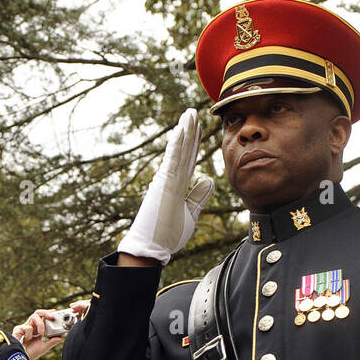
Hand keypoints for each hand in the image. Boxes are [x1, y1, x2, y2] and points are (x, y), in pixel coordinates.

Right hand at [11, 301, 89, 359]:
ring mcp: (24, 327)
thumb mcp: (44, 347)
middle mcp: (30, 326)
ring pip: (34, 316)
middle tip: (53, 316)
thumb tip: (63, 338)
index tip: (56, 312)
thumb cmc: (30, 353)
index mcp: (36, 329)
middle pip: (38, 313)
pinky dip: (30, 334)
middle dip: (46, 313)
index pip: (43, 317)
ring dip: (40, 324)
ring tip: (41, 333)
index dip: (49, 313)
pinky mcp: (18, 329)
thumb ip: (52, 341)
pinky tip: (27, 340)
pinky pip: (27, 327)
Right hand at [118, 109, 214, 264]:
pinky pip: (172, 161)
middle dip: (190, 131)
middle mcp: (171, 180)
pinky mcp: (164, 186)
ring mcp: (167, 181)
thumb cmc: (166, 234)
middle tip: (194, 112)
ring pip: (178, 151)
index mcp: (177, 186)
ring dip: (184, 131)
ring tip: (189, 113)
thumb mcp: (190, 214)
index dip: (194, 143)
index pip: (188, 160)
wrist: (150, 248)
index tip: (198, 128)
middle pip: (184, 151)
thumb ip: (199, 196)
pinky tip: (180, 129)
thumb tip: (209, 179)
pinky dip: (176, 145)